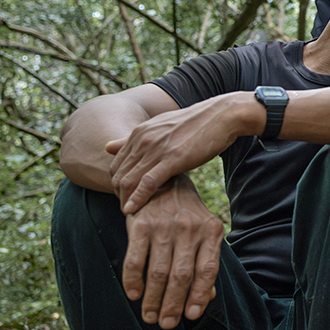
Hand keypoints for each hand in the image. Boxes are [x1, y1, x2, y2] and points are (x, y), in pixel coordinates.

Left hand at [107, 94, 246, 212]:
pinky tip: (132, 210)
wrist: (222, 115)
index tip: (126, 196)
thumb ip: (133, 139)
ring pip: (129, 180)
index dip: (117, 183)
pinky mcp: (172, 159)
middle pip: (118, 174)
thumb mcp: (161, 127)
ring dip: (125, 200)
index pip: (115, 164)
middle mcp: (143, 140)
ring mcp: (156, 149)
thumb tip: (107, 146)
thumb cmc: (196, 124)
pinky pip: (147, 183)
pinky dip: (137, 199)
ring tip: (128, 214)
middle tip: (127, 207)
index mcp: (139, 132)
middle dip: (118, 195)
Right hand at [122, 175, 225, 328]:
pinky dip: (133, 280)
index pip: (207, 270)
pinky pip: (135, 259)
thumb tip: (207, 298)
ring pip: (159, 272)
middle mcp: (190, 228)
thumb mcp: (204, 233)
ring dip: (153, 299)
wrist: (161, 181)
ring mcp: (165, 225)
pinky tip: (134, 294)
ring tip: (149, 316)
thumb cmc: (186, 216)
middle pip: (182, 275)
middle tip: (165, 324)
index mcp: (212, 231)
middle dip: (173, 304)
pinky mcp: (141, 224)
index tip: (191, 316)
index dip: (199, 295)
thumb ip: (206, 262)